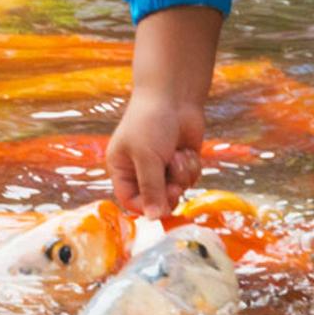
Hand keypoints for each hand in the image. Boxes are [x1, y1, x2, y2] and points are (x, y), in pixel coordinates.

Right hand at [107, 92, 208, 217]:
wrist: (175, 96)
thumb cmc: (151, 122)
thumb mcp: (146, 157)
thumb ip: (151, 189)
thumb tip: (154, 218)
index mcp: (122, 169)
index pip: (130, 201)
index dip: (146, 206)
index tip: (161, 207)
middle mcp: (141, 170)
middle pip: (156, 200)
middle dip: (169, 192)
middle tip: (174, 184)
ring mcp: (163, 166)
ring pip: (177, 189)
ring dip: (181, 175)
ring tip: (176, 155)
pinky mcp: (182, 162)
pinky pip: (190, 178)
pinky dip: (190, 167)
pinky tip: (185, 150)